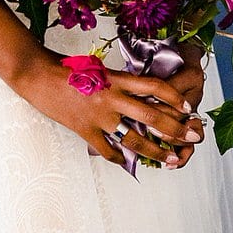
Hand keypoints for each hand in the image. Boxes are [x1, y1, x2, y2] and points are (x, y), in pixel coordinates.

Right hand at [12, 49, 207, 167]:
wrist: (39, 75)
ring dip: (155, 151)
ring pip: (134, 138)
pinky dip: (119, 158)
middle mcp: (113, 97)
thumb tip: (141, 93)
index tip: (188, 109)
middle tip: (193, 137)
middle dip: (176, 129)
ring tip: (171, 160)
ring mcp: (99, 116)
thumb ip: (120, 82)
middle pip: (152, 116)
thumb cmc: (70, 69)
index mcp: (118, 79)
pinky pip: (107, 149)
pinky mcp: (84, 131)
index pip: (155, 87)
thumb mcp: (100, 69)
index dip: (174, 98)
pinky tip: (128, 164)